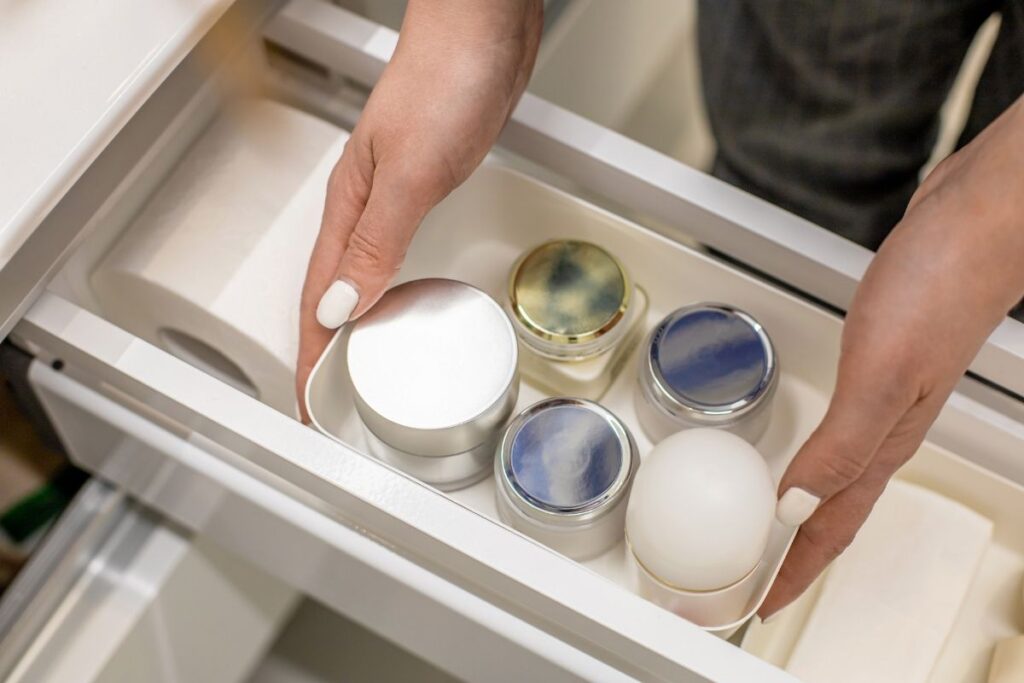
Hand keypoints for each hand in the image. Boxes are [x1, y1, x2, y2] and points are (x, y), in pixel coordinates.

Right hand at [297, 0, 541, 419]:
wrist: (481, 32)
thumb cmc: (443, 82)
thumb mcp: (407, 171)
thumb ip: (374, 241)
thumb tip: (342, 306)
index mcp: (348, 212)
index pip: (317, 304)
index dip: (312, 360)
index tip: (310, 408)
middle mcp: (363, 213)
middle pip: (330, 301)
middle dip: (325, 358)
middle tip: (328, 407)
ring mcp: (393, 205)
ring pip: (359, 284)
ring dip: (354, 331)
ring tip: (357, 373)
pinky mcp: (424, 193)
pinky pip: (392, 262)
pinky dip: (387, 297)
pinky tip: (398, 304)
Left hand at [760, 95, 1023, 618]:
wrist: (977, 220)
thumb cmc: (942, 285)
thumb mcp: (882, 371)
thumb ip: (842, 444)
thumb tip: (796, 506)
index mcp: (884, 441)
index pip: (833, 526)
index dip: (795, 569)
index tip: (761, 603)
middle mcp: (885, 427)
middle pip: (834, 511)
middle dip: (795, 553)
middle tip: (758, 578)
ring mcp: (883, 395)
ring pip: (835, 473)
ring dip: (802, 509)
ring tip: (769, 529)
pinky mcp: (877, 361)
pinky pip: (836, 430)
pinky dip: (810, 456)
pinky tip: (800, 447)